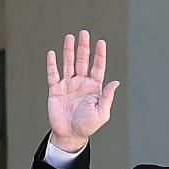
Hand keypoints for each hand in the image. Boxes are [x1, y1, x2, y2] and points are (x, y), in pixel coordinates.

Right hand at [47, 30, 119, 153]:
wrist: (70, 135)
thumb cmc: (87, 125)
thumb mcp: (102, 113)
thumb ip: (107, 96)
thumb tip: (115, 82)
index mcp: (94, 87)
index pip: (97, 67)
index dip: (99, 55)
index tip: (101, 42)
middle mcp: (81, 82)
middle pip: (82, 61)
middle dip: (83, 47)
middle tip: (84, 33)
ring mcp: (68, 85)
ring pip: (68, 64)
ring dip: (69, 51)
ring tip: (70, 38)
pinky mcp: (55, 90)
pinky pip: (53, 75)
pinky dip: (52, 64)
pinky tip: (52, 53)